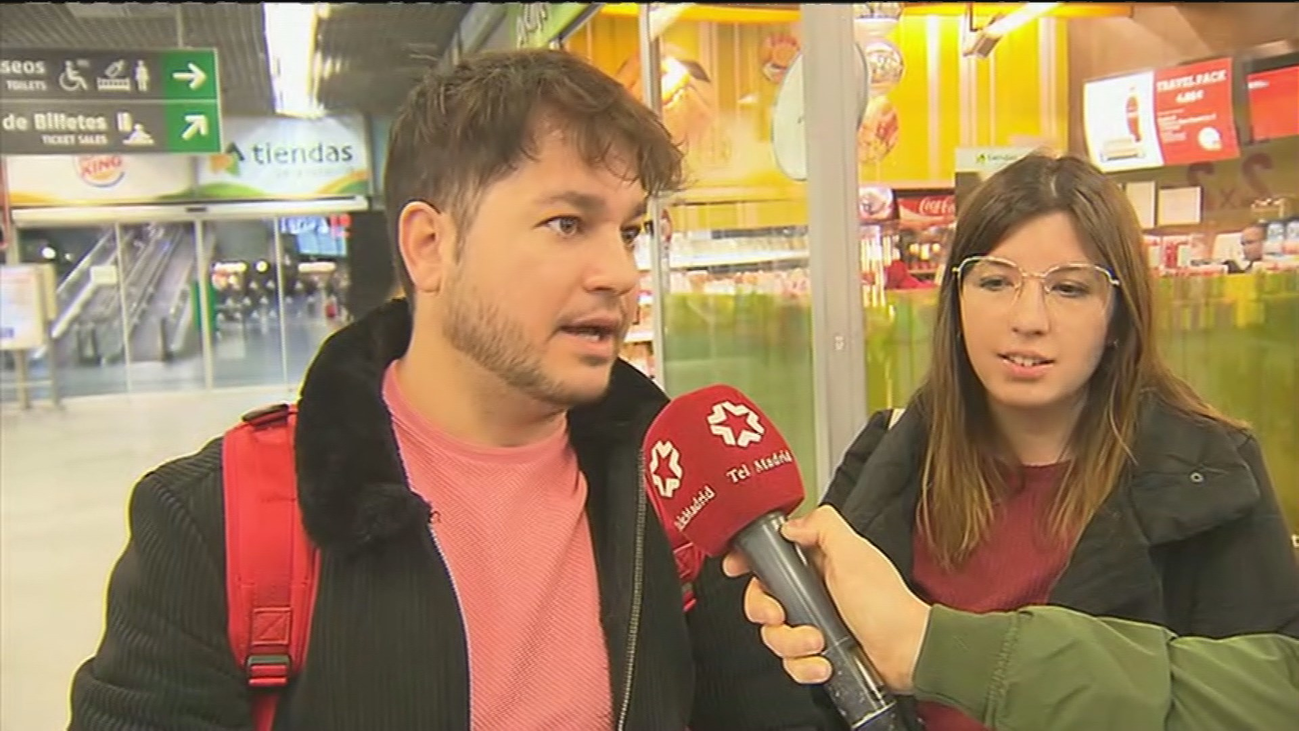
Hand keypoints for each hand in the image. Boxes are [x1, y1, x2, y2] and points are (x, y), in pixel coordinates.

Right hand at [722, 505, 930, 691]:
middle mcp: (810, 592)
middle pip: (761, 600)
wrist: (909, 652)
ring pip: (773, 635)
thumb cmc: (888, 605)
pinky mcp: (816, 653)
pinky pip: (791, 663)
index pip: (771, 557)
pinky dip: (804, 667)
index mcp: (816, 563)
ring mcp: (812, 623)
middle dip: (766, 612)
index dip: (749, 562)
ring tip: (817, 642)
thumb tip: (790, 524)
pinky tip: (824, 663)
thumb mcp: (855, 553)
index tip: (738, 568)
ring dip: (791, 643)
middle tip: (781, 615)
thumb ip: (823, 527)